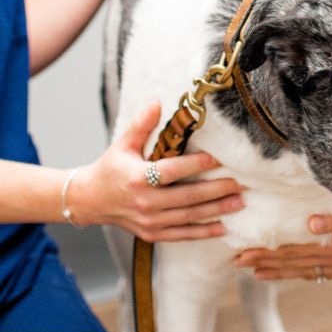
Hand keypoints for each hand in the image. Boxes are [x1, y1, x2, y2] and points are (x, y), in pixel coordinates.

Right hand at [68, 102, 244, 241]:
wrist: (87, 201)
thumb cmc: (109, 169)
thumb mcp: (123, 144)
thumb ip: (141, 124)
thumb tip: (157, 102)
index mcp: (138, 178)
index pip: (172, 171)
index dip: (195, 164)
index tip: (218, 159)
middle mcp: (145, 202)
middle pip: (187, 197)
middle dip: (216, 190)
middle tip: (240, 183)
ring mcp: (149, 221)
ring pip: (188, 217)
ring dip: (216, 211)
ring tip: (239, 202)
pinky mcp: (151, 234)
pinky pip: (181, 235)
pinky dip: (203, 233)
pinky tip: (222, 227)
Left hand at [234, 205, 331, 279]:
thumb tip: (309, 222)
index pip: (294, 252)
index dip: (268, 253)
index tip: (245, 253)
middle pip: (294, 263)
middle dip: (265, 263)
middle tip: (238, 263)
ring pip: (304, 271)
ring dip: (278, 271)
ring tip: (256, 272)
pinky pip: (319, 274)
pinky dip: (300, 274)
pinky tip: (291, 273)